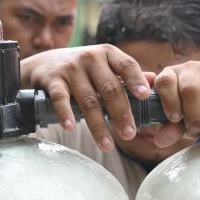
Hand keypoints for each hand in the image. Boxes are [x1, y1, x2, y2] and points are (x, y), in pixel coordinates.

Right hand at [21, 45, 149, 151]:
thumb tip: (155, 81)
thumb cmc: (83, 69)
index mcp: (108, 54)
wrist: (44, 64)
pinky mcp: (53, 79)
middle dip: (121, 113)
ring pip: (88, 100)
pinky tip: (71, 127)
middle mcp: (90, 58)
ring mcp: (70, 68)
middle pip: (110, 88)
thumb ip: (127, 74)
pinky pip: (60, 98)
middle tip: (130, 134)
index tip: (144, 96)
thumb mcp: (105, 65)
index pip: (126, 64)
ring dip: (98, 124)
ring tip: (107, 145)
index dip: (136, 80)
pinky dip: (65, 113)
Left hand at [152, 60, 199, 147]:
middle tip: (198, 128)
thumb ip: (171, 130)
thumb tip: (161, 140)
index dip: (170, 101)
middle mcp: (189, 68)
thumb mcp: (180, 123)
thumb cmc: (194, 113)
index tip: (176, 118)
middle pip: (190, 87)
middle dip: (194, 113)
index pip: (165, 82)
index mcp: (171, 76)